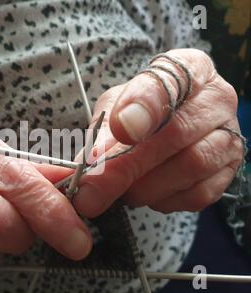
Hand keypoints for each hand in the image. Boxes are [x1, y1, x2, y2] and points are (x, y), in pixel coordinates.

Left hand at [73, 49, 242, 216]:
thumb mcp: (114, 109)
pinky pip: (197, 193)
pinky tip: (147, 193)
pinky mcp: (228, 171)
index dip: (142, 106)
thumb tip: (88, 164)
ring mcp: (228, 136)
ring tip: (120, 189)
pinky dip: (164, 199)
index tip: (119, 128)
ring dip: (145, 186)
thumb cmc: (136, 111)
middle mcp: (216, 99)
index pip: (168, 82)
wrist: (163, 126)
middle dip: (128, 164)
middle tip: (94, 186)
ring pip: (190, 166)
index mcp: (187, 70)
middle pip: (176, 132)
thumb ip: (104, 131)